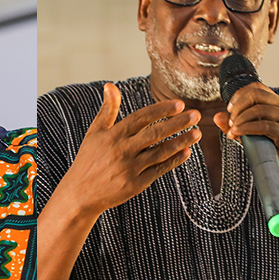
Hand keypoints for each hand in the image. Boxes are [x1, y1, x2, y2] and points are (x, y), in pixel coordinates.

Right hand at [62, 83, 200, 215]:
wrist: (81, 193)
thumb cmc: (89, 159)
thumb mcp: (95, 132)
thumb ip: (107, 109)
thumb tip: (110, 86)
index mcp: (114, 135)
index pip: (141, 118)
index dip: (160, 110)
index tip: (179, 104)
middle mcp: (123, 150)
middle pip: (154, 134)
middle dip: (177, 123)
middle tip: (196, 115)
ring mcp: (130, 168)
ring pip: (160, 152)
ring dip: (180, 142)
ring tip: (197, 133)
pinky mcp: (135, 184)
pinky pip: (158, 170)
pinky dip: (173, 161)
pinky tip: (186, 152)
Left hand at [213, 82, 278, 185]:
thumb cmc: (273, 151)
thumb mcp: (250, 135)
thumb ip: (235, 125)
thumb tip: (217, 116)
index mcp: (277, 104)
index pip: (256, 87)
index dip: (239, 94)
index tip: (229, 109)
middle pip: (256, 94)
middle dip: (238, 107)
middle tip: (231, 122)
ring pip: (259, 109)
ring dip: (240, 118)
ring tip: (232, 130)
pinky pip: (264, 126)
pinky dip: (246, 128)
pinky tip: (236, 134)